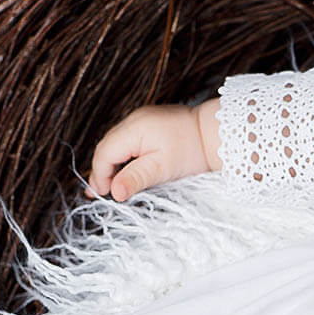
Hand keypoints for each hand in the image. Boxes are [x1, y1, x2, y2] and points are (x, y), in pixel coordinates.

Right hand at [86, 102, 215, 200]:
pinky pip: (127, 141)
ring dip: (111, 164)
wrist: (214, 134)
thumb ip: (136, 179)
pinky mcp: (149, 124)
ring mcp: (140, 120)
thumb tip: (114, 192)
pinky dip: (123, 156)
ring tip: (108, 184)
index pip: (105, 153)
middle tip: (99, 193)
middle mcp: (133, 120)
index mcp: (133, 129)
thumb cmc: (192, 150)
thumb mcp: (162, 169)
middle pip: (107, 147)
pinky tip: (124, 170)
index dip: (99, 175)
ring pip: (116, 144)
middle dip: (102, 170)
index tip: (100, 194)